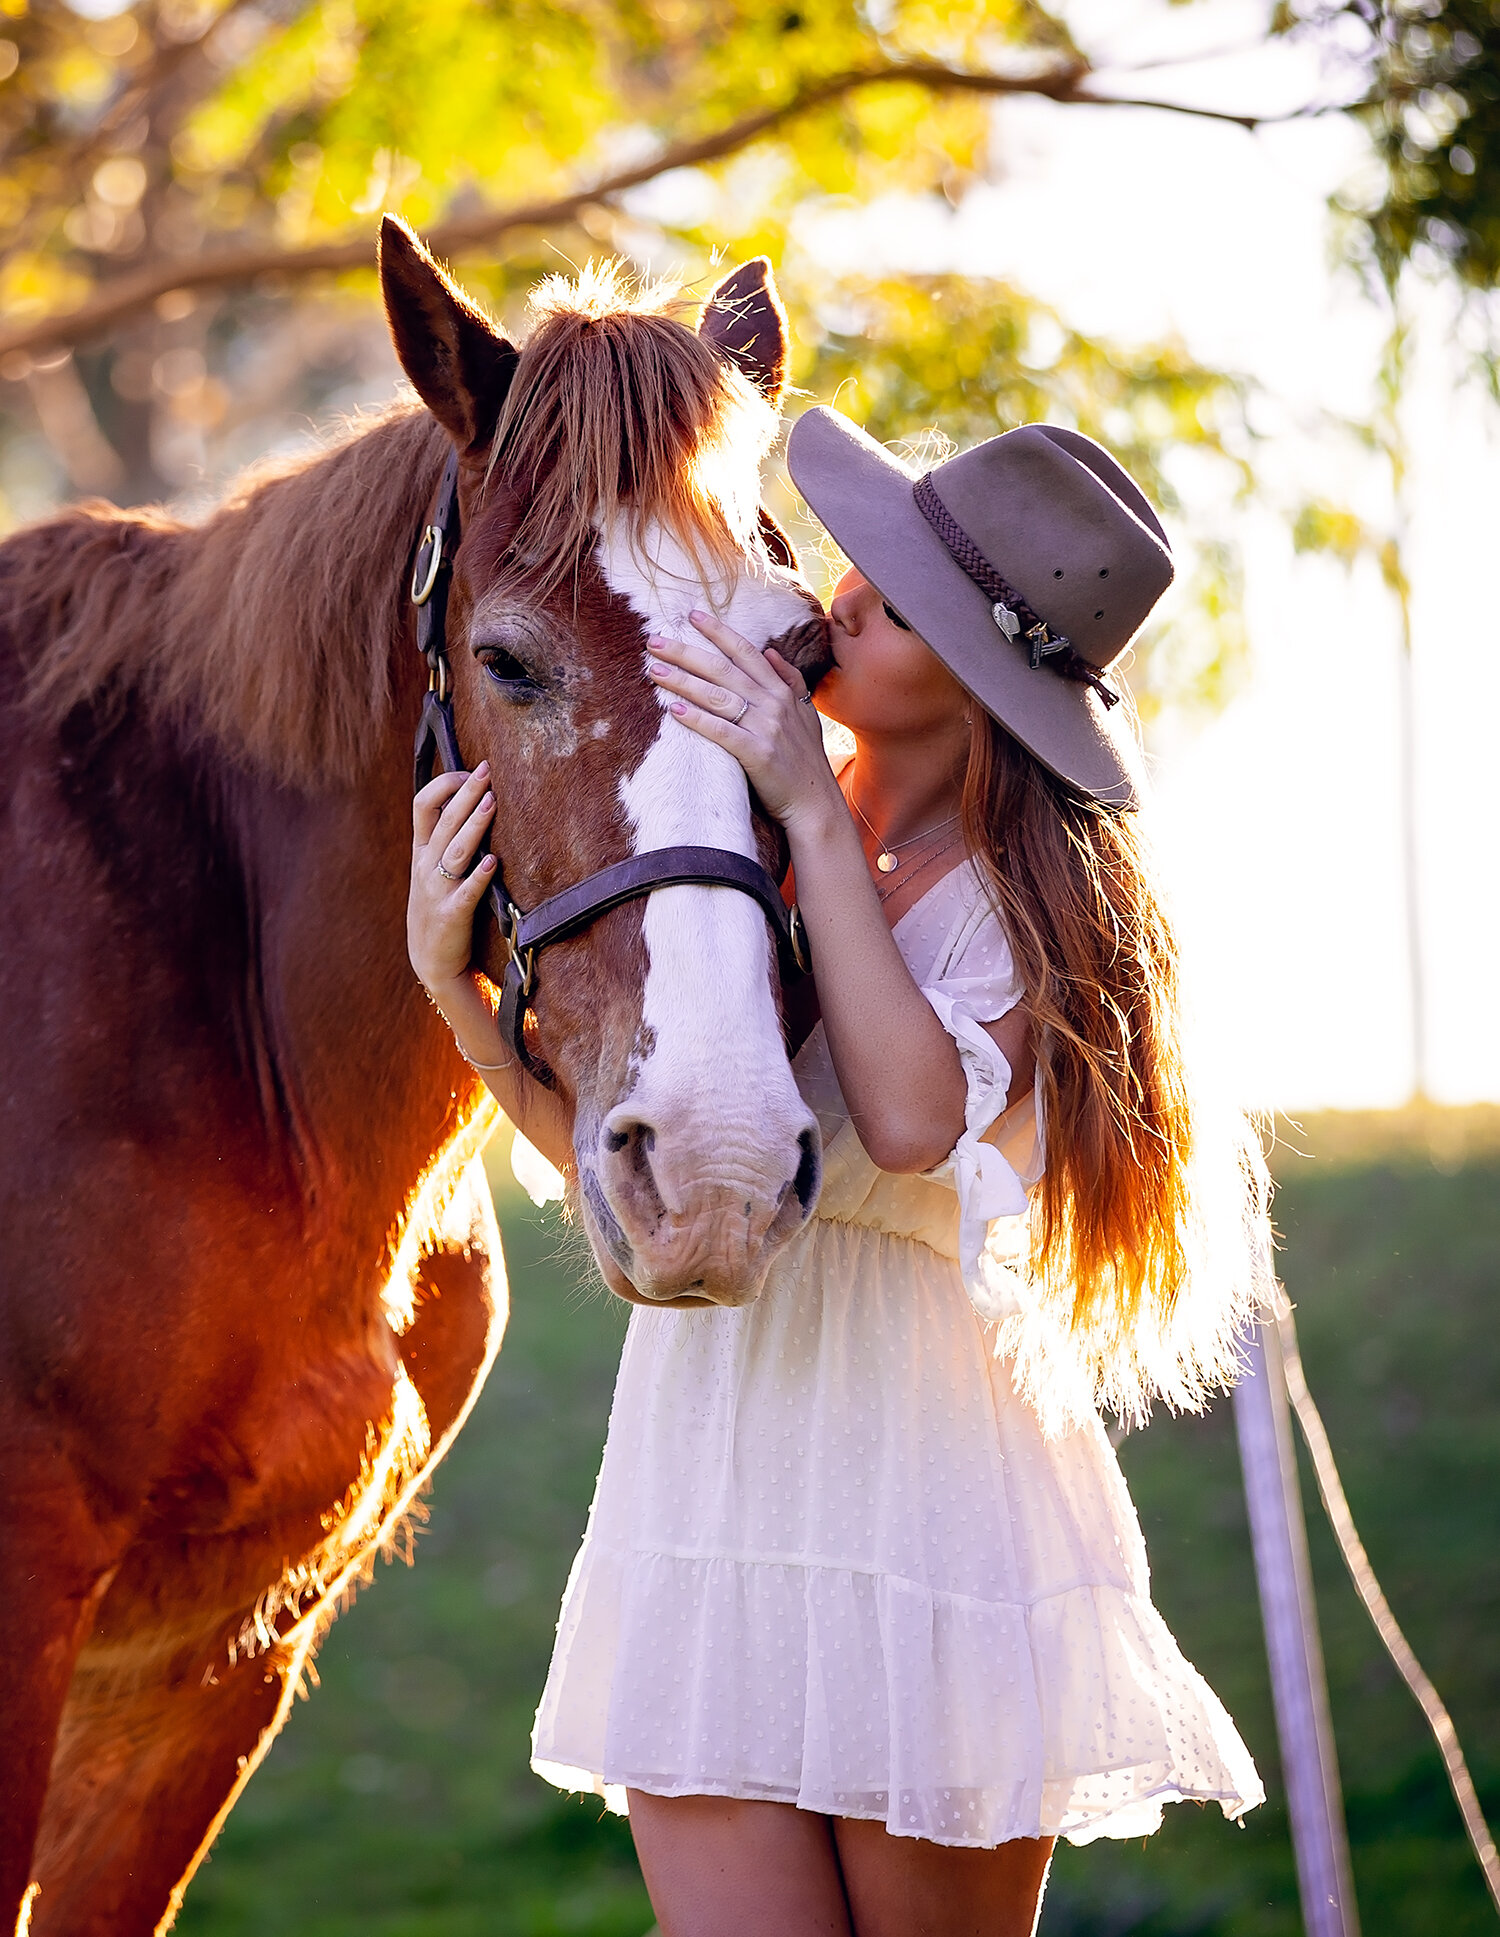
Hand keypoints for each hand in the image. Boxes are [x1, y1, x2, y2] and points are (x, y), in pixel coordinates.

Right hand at [408, 762, 497, 994]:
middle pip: (444, 821)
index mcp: (421, 851)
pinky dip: (480, 876)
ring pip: (456, 851)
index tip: (469, 771)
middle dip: (466, 793)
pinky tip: (493, 861)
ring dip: (475, 825)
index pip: (422, 805)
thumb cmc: (438, 907)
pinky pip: (467, 893)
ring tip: (493, 802)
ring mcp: (437, 891)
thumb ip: (444, 838)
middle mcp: (425, 866)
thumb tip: (468, 799)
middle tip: (487, 770)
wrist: (430, 961)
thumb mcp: (432, 869)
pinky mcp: (453, 915)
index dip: (444, 784)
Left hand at [647, 610, 841, 835]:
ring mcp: (766, 728)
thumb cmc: (805, 760)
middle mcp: (773, 704)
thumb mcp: (805, 713)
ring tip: (654, 671)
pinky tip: (673, 710)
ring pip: (717, 696)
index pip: (745, 652)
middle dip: (686, 652)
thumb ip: (790, 680)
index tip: (691, 616)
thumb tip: (771, 652)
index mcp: (781, 691)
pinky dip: (697, 719)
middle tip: (654, 641)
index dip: (718, 632)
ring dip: (683, 681)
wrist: (815, 803)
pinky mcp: (757, 755)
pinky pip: (721, 731)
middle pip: (723, 669)